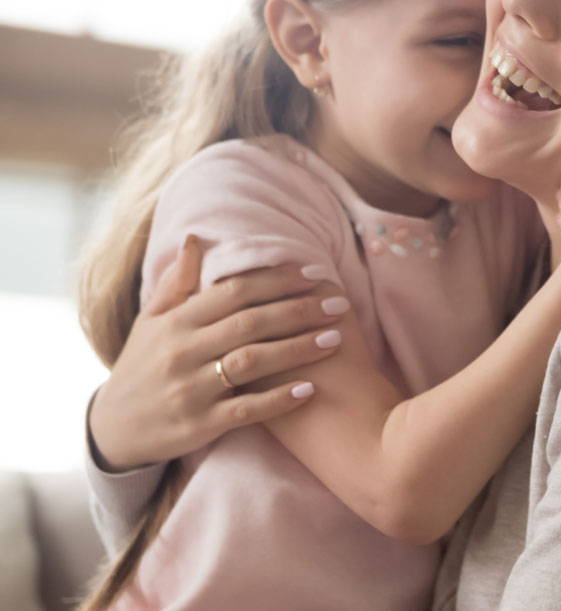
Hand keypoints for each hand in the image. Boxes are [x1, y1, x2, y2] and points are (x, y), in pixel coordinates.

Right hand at [89, 236, 349, 471]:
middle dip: (298, 311)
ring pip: (251, 362)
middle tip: (338, 304)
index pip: (234, 291)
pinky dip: (278, 400)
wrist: (114, 430)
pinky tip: (311, 388)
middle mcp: (183, 351)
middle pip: (250, 323)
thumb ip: (177, 282)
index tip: (315, 275)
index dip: (277, 280)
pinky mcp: (199, 425)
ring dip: (297, 349)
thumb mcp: (151, 321)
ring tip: (335, 340)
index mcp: (177, 321)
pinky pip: (245, 410)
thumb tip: (195, 238)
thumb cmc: (142, 366)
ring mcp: (191, 389)